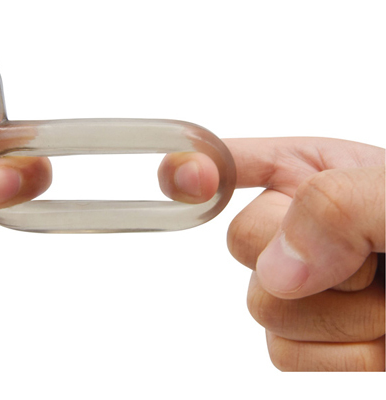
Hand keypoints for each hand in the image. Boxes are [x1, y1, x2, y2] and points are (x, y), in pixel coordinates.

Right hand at [159, 138, 384, 370]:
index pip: (232, 161)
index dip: (198, 167)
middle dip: (303, 259)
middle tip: (374, 260)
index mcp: (316, 172)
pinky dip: (338, 354)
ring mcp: (299, 285)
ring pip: (260, 306)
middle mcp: (298, 226)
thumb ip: (341, 205)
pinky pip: (283, 352)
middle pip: (240, 243)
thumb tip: (276, 269)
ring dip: (337, 316)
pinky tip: (381, 336)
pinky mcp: (309, 339)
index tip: (191, 179)